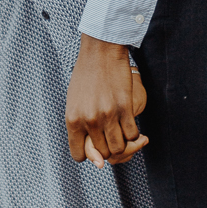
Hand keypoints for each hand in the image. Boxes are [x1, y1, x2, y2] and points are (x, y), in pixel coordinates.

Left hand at [67, 35, 147, 165]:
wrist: (101, 52)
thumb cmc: (86, 74)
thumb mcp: (73, 101)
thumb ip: (78, 124)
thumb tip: (88, 145)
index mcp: (72, 120)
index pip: (79, 155)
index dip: (89, 155)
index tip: (96, 147)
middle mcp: (89, 120)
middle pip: (103, 154)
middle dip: (109, 150)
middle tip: (114, 140)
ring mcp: (108, 115)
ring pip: (120, 148)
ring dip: (124, 145)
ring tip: (124, 135)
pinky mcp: (125, 108)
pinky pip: (132, 134)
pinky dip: (134, 135)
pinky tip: (132, 125)